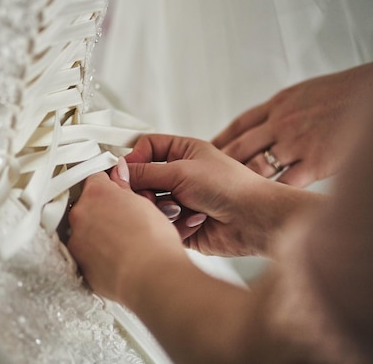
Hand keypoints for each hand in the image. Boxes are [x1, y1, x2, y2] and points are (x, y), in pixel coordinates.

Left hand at [67, 161, 184, 302]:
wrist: (152, 277)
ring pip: (86, 229)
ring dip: (99, 232)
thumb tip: (119, 173)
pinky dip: (97, 253)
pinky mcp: (78, 263)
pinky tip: (117, 256)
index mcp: (96, 193)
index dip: (110, 185)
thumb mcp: (144, 203)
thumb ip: (124, 186)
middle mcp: (80, 214)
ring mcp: (76, 240)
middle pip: (88, 204)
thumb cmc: (153, 242)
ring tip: (123, 241)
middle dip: (103, 209)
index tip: (117, 191)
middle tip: (125, 218)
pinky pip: (85, 252)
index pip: (96, 178)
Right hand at [125, 135, 314, 256]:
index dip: (133, 158)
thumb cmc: (230, 187)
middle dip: (144, 189)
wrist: (255, 221)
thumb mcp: (182, 171)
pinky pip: (160, 224)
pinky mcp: (181, 224)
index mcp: (183, 152)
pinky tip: (192, 222)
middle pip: (142, 179)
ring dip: (162, 208)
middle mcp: (180, 175)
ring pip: (149, 204)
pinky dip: (172, 224)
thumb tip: (118, 170)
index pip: (146, 148)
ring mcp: (180, 200)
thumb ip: (146, 172)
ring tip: (180, 210)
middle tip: (148, 195)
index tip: (122, 171)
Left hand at [212, 60, 372, 186]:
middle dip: (219, 165)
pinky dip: (271, 194)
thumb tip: (270, 119)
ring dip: (240, 182)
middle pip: (239, 147)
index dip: (220, 141)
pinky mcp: (315, 161)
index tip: (206, 153)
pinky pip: (285, 182)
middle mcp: (280, 123)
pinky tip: (261, 204)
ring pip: (256, 167)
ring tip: (226, 196)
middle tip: (204, 180)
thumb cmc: (346, 92)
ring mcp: (296, 143)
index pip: (239, 126)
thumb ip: (284, 109)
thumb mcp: (307, 94)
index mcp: (278, 104)